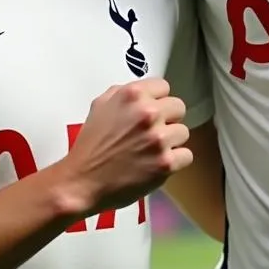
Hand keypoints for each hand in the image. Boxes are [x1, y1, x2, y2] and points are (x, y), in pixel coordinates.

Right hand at [59, 78, 192, 216]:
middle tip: (153, 132)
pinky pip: (186, 155)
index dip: (157, 100)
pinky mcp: (165, 163)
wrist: (82, 181)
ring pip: (183, 132)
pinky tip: (159, 163)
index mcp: (132, 95)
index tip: (152, 111)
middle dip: (167, 119)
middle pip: (179, 108)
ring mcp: (158, 139)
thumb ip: (123, 93)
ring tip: (153, 150)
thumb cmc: (90, 146)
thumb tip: (143, 92)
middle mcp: (148, 113)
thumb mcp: (100, 106)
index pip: (164, 87)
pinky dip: (175, 161)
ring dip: (171, 141)